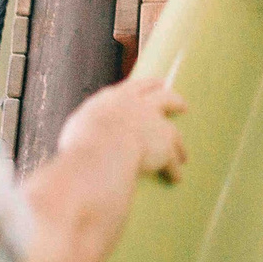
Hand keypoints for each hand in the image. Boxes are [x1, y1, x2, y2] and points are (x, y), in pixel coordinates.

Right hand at [58, 76, 189, 182]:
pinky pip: (173, 159)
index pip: (136, 87)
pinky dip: (174, 170)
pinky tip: (176, 177)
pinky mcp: (165, 145)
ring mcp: (155, 124)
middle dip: (172, 99)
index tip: (157, 84)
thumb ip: (86, 126)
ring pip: (174, 130)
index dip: (148, 86)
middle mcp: (139, 105)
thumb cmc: (81, 143)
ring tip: (183, 153)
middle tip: (181, 103)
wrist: (101, 151)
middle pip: (163, 97)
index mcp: (117, 97)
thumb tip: (84, 136)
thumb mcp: (79, 127)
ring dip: (179, 143)